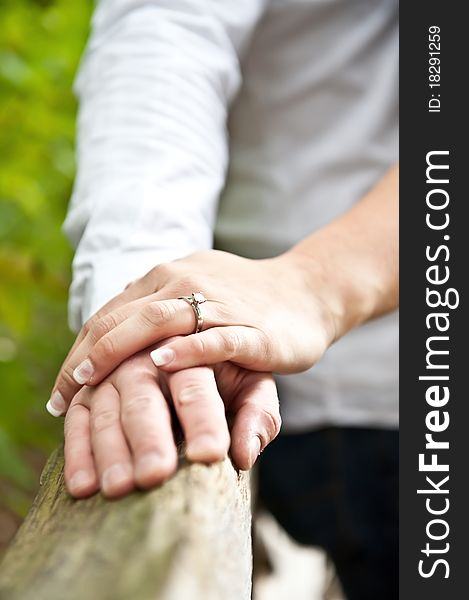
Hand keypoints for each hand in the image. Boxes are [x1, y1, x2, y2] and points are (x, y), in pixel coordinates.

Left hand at [48, 250, 335, 414]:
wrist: (308, 292)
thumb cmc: (247, 301)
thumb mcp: (197, 296)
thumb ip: (159, 311)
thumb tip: (120, 339)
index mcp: (169, 276)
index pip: (112, 312)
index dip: (82, 347)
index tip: (63, 386)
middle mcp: (186, 283)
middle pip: (124, 315)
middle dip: (87, 355)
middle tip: (63, 394)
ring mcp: (219, 305)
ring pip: (159, 321)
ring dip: (118, 351)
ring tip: (89, 379)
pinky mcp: (251, 330)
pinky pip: (214, 338)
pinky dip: (186, 350)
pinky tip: (161, 364)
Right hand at [63, 348, 279, 498]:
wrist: (194, 332)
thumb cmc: (228, 368)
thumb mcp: (253, 384)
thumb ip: (257, 413)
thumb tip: (244, 454)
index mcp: (193, 348)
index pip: (196, 385)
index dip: (202, 419)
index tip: (210, 455)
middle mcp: (148, 352)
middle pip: (143, 393)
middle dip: (147, 435)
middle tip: (154, 476)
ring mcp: (115, 367)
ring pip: (105, 403)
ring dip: (108, 447)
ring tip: (117, 489)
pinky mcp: (93, 385)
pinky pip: (78, 412)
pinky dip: (76, 447)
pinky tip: (81, 485)